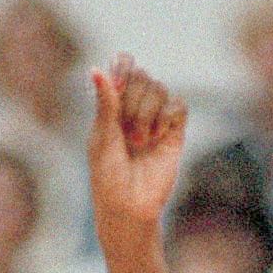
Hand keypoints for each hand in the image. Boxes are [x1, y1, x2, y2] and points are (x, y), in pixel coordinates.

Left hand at [87, 55, 187, 242]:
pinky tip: (157, 137)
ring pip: (158, 88)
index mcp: (114, 104)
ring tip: (139, 142)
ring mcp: (156, 117)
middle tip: (126, 134)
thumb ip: (105, 103)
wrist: (129, 208)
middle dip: (132, 102)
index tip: (118, 86)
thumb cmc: (108, 178)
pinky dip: (165, 117)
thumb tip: (95, 68)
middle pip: (141, 75)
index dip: (123, 67)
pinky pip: (177, 105)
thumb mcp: (103, 138)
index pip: (124, 65)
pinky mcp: (174, 131)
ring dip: (146, 114)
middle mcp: (136, 106)